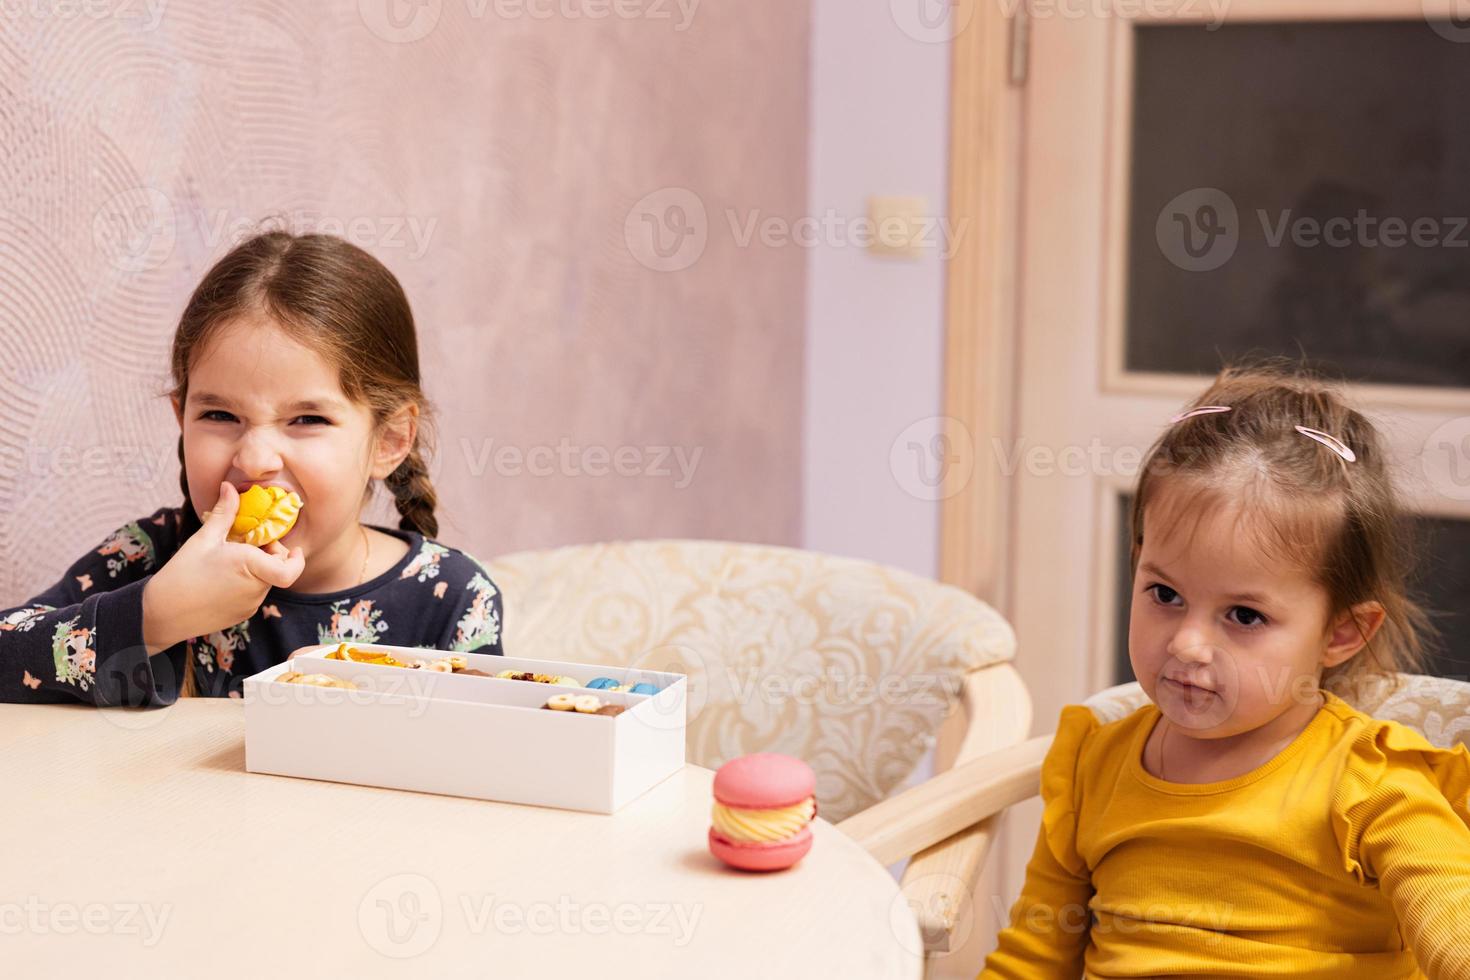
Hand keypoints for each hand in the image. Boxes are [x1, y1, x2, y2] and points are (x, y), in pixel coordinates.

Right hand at [142, 482, 305, 652]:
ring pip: (264, 582)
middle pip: (277, 570)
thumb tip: (230, 486)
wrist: (161, 613)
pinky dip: (246, 584)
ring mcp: (250, 605)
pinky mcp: (242, 615)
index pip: (289, 570)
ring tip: (227, 561)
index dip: (296, 560)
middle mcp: (256, 590)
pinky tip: (221, 579)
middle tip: (244, 544)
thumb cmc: (182, 573)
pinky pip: (253, 595)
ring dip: (256, 569)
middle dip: (268, 555)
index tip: (293, 548)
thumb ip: (224, 513)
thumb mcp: (204, 538)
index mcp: (251, 567)